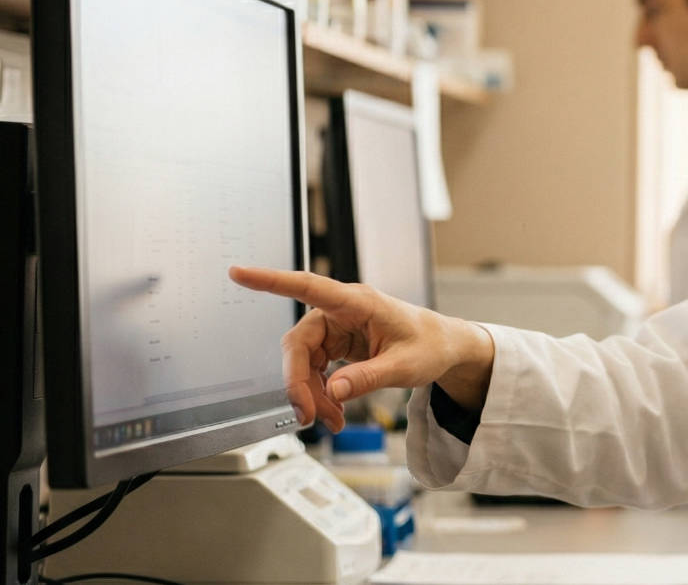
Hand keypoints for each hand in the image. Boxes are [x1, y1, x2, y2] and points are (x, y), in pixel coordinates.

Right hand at [228, 266, 494, 431]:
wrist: (443, 347)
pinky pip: (314, 370)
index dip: (271, 280)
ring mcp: (336, 327)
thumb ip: (368, 379)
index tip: (239, 272)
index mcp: (358, 302)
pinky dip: (319, 394)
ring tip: (330, 420)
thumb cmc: (430, 345)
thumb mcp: (405, 367)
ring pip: (303, 362)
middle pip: (299, 344)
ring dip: (310, 394)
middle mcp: (341, 310)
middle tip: (309, 416)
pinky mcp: (336, 344)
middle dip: (298, 383)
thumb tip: (331, 392)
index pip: (308, 286)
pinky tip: (333, 413)